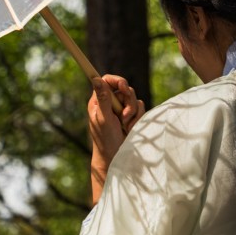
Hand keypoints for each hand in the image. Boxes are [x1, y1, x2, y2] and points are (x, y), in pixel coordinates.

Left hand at [89, 74, 144, 202]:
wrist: (116, 156)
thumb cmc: (105, 139)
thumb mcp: (103, 118)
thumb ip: (103, 98)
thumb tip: (95, 78)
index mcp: (99, 100)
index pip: (107, 80)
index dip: (117, 80)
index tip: (123, 86)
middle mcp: (110, 102)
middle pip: (124, 88)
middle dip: (127, 102)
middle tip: (123, 116)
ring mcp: (121, 109)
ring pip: (134, 98)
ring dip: (132, 113)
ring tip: (125, 126)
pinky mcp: (131, 115)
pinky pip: (141, 107)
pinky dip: (137, 118)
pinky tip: (130, 129)